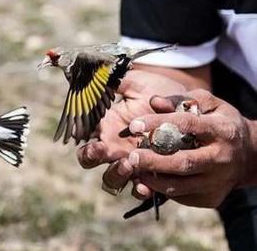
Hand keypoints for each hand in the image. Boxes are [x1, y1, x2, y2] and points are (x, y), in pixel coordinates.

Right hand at [77, 69, 186, 193]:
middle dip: (91, 156)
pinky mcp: (150, 174)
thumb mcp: (139, 83)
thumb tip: (98, 76)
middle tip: (102, 149)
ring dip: (115, 174)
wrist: (188, 106)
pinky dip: (139, 189)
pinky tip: (145, 185)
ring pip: (112, 178)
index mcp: (106, 126)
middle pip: (90, 160)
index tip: (80, 131)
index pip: (83, 134)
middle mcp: (114, 147)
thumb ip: (119, 82)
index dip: (78, 135)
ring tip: (129, 164)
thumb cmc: (160, 91)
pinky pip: (138, 188)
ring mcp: (131, 162)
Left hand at [118, 89, 255, 207]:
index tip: (134, 125)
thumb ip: (180, 100)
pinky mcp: (210, 198)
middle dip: (153, 161)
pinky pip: (181, 196)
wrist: (248, 156)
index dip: (158, 124)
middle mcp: (221, 158)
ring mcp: (216, 181)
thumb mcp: (208, 104)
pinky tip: (147, 179)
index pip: (187, 125)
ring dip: (153, 179)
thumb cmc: (220, 123)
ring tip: (134, 170)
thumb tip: (153, 101)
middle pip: (183, 162)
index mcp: (221, 130)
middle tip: (131, 156)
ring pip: (179, 185)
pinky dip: (161, 189)